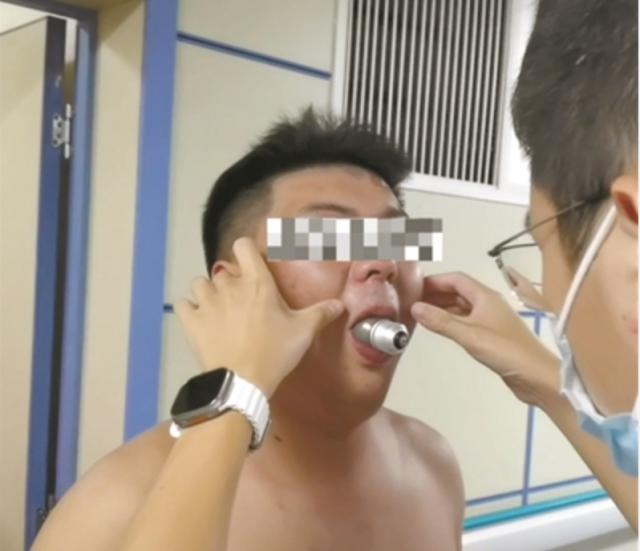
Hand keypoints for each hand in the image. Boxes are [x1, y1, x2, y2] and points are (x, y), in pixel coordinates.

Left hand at [174, 238, 343, 396]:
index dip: (246, 250)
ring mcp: (206, 302)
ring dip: (208, 292)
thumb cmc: (275, 352)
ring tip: (218, 308)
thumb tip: (340, 304)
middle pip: (223, 269)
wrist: (242, 382)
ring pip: (200, 283)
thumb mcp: (303, 332)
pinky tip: (198, 318)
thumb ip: (321, 314)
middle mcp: (229, 285)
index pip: (243, 246)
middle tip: (242, 301)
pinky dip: (189, 308)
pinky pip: (182, 304)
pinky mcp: (190, 321)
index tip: (252, 262)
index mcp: (257, 282)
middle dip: (231, 281)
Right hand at [411, 272, 560, 406]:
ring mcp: (490, 319)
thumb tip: (414, 307)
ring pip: (462, 306)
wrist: (537, 376)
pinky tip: (440, 328)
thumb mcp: (469, 335)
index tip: (414, 287)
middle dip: (436, 293)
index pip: (456, 279)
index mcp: (485, 296)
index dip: (435, 280)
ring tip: (421, 313)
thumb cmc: (505, 351)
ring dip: (442, 307)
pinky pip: (466, 320)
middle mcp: (488, 303)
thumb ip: (441, 321)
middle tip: (412, 300)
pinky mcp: (491, 335)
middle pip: (458, 291)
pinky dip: (451, 320)